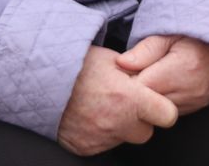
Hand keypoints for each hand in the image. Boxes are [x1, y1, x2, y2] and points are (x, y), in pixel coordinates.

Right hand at [56, 46, 178, 155]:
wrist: (41, 81)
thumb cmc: (77, 66)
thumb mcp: (112, 60)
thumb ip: (135, 74)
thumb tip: (148, 79)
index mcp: (130, 99)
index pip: (167, 115)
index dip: (162, 108)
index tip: (155, 103)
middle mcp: (117, 123)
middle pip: (145, 132)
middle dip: (140, 120)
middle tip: (125, 105)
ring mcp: (100, 138)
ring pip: (123, 139)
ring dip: (119, 127)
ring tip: (103, 107)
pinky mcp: (85, 148)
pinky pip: (102, 145)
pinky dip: (100, 134)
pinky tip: (90, 117)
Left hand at [116, 34, 208, 115]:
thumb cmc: (198, 35)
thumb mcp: (170, 33)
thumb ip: (146, 49)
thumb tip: (121, 63)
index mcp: (180, 69)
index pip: (139, 88)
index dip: (125, 81)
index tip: (122, 72)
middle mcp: (189, 90)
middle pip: (146, 103)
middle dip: (135, 91)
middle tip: (134, 74)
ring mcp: (194, 102)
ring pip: (157, 111)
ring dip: (150, 98)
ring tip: (150, 77)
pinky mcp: (197, 107)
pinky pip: (170, 111)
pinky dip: (163, 101)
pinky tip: (162, 86)